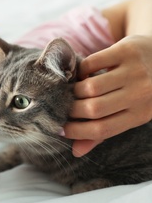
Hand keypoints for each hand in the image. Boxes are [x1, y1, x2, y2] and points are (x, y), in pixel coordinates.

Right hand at [64, 35, 151, 156]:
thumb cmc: (140, 90)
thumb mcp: (129, 113)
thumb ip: (103, 132)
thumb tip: (76, 152)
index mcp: (141, 115)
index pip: (102, 129)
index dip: (76, 132)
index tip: (61, 130)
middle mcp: (141, 94)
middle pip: (94, 109)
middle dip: (72, 110)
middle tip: (64, 108)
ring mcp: (135, 71)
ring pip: (90, 87)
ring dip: (75, 90)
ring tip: (73, 91)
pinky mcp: (127, 51)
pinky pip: (92, 63)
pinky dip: (81, 70)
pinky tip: (82, 74)